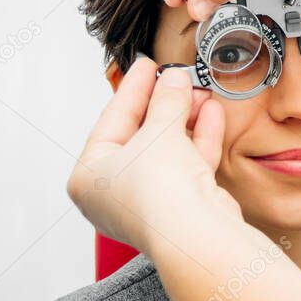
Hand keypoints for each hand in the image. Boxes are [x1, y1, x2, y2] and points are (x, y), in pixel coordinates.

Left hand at [66, 57, 242, 253]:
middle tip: (177, 77)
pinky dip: (200, 138)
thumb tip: (173, 79)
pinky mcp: (182, 205)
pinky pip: (187, 164)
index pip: (111, 121)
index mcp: (89, 177)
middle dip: (165, 104)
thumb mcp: (157, 131)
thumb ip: (166, 101)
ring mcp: (151, 200)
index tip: (147, 66)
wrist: (196, 234)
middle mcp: (116, 192)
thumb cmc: (159, 194)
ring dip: (186, 118)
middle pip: (141, 135)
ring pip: (168, 149)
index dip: (132, 89)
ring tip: (200, 91)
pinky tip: (211, 113)